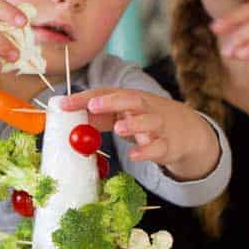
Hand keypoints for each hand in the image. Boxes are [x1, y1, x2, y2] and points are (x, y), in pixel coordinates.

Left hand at [62, 88, 219, 180]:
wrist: (185, 132)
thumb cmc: (144, 120)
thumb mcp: (121, 115)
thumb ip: (97, 117)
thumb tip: (67, 118)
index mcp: (128, 100)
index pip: (105, 94)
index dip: (84, 98)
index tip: (63, 104)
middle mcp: (144, 109)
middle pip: (131, 100)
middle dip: (112, 101)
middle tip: (93, 106)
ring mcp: (158, 126)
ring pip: (149, 122)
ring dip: (134, 124)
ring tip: (118, 129)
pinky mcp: (167, 145)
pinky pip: (158, 147)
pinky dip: (146, 151)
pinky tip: (134, 155)